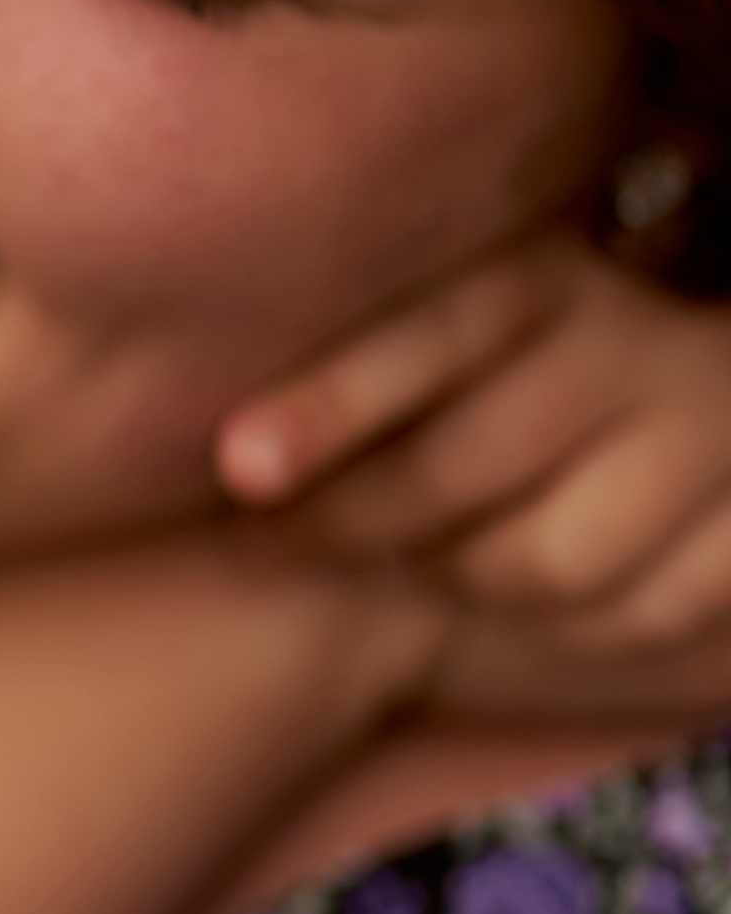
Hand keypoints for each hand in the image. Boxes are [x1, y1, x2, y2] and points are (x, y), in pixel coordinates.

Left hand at [217, 239, 730, 725]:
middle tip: (274, 543)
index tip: (240, 467)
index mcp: (548, 283)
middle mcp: (636, 349)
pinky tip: (515, 598)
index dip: (330, 404)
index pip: (432, 338)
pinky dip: (559, 630)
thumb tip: (231, 453)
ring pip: (542, 564)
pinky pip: (630, 620)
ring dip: (454, 581)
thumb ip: (366, 365)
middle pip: (463, 469)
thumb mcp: (466, 325)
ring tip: (409, 563)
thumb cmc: (531, 367)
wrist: (719, 396)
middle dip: (351, 523)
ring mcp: (708, 442)